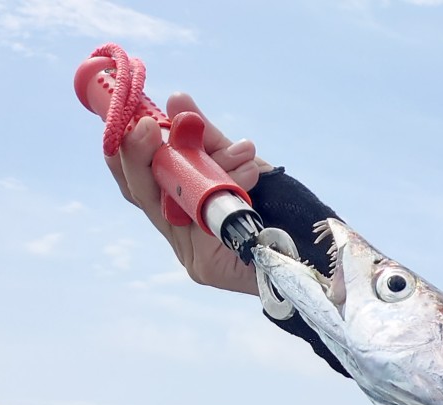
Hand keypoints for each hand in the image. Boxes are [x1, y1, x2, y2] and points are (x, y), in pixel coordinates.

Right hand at [104, 91, 268, 296]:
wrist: (317, 251)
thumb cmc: (280, 208)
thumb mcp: (239, 164)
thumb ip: (207, 139)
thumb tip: (176, 100)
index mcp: (178, 206)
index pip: (138, 178)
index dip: (124, 150)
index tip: (127, 116)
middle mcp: (178, 231)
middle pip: (140, 192)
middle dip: (141, 155)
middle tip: (148, 124)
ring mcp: (189, 252)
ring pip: (170, 203)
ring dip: (202, 169)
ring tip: (238, 152)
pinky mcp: (204, 266)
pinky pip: (203, 219)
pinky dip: (225, 190)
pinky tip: (248, 175)